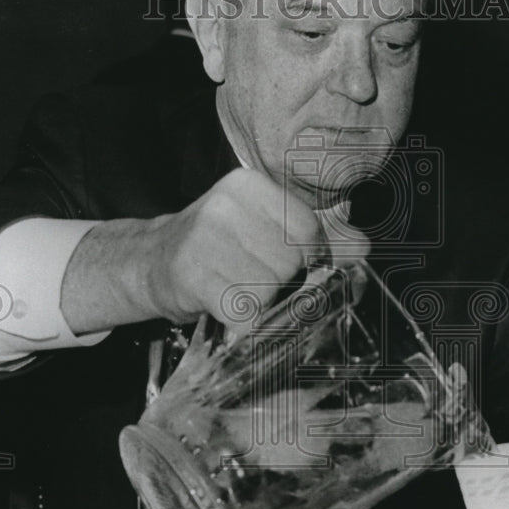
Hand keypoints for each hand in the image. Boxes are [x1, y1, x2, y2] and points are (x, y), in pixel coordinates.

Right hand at [142, 169, 322, 329]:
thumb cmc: (214, 247)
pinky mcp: (192, 275)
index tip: (291, 266)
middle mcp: (226, 204)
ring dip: (259, 304)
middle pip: (289, 260)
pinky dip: (243, 323)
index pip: (307, 227)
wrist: (149, 262)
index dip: (308, 256)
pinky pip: (244, 312)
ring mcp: (205, 238)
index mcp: (248, 185)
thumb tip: (360, 247)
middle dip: (280, 282)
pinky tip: (227, 310)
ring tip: (236, 291)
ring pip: (269, 288)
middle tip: (252, 279)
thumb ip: (307, 235)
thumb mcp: (256, 226)